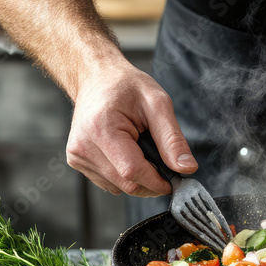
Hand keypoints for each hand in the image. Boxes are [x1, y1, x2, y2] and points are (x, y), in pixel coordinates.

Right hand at [65, 58, 196, 195]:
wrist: (96, 78)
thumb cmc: (125, 86)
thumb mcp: (157, 104)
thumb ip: (173, 139)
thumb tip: (187, 168)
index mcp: (101, 129)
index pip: (132, 172)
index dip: (158, 181)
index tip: (175, 180)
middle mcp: (83, 146)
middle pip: (126, 184)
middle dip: (151, 181)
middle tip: (164, 164)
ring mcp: (77, 156)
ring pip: (119, 187)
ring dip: (138, 179)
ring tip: (142, 150)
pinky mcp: (77, 161)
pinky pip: (110, 183)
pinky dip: (125, 176)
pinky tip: (127, 153)